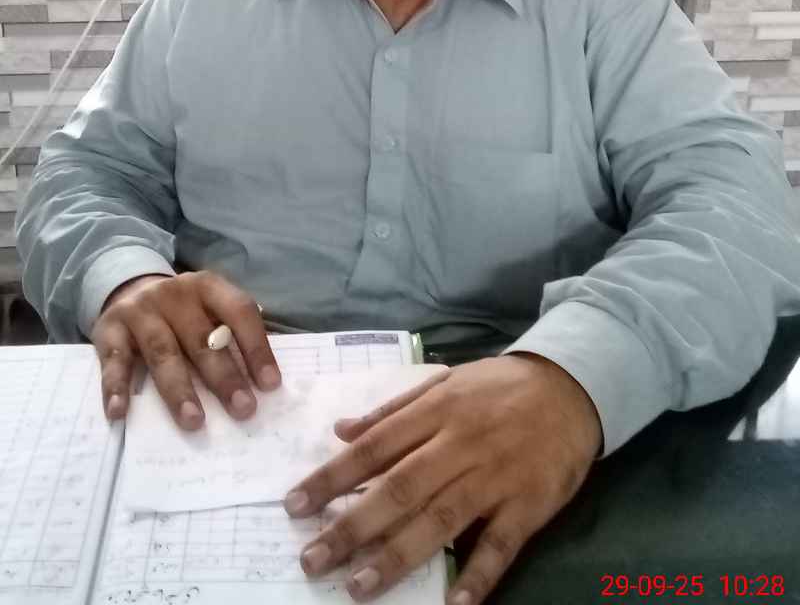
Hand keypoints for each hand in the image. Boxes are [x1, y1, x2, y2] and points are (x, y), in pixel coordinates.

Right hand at [91, 270, 280, 428]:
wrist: (127, 290)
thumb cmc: (181, 312)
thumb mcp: (207, 309)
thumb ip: (230, 334)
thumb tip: (263, 382)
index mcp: (207, 286)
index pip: (238, 311)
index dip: (257, 347)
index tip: (270, 384)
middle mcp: (175, 294)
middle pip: (202, 338)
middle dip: (224, 376)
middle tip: (243, 409)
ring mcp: (140, 311)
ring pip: (163, 352)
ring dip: (179, 390)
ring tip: (195, 422)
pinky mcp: (109, 329)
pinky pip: (114, 361)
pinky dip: (115, 387)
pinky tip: (120, 413)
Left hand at [284, 353, 601, 603]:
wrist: (572, 386)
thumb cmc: (499, 387)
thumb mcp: (444, 382)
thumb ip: (393, 409)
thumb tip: (340, 430)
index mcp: (436, 410)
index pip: (374, 447)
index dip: (333, 477)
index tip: (295, 505)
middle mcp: (460, 443)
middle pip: (399, 488)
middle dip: (352, 526)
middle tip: (312, 559)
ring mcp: (495, 476)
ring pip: (439, 519)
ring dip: (397, 555)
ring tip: (357, 587)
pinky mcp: (528, 504)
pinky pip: (499, 545)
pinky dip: (477, 575)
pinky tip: (452, 604)